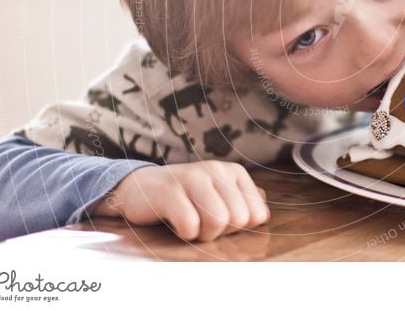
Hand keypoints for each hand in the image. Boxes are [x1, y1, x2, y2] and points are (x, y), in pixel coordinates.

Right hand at [91, 160, 269, 241]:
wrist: (140, 187)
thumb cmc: (184, 197)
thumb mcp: (217, 195)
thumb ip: (242, 201)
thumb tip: (264, 213)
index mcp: (234, 172)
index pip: (257, 214)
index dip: (238, 227)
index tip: (218, 220)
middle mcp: (217, 169)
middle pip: (238, 219)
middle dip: (220, 232)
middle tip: (201, 224)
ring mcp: (192, 176)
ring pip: (218, 221)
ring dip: (202, 234)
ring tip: (189, 224)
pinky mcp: (169, 190)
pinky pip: (190, 224)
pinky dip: (185, 234)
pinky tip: (175, 224)